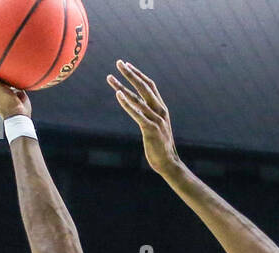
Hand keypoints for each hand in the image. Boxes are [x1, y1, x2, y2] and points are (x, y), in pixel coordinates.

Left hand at [107, 62, 179, 176]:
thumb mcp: (156, 128)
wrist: (168, 164)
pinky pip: (137, 113)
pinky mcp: (151, 129)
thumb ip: (148, 116)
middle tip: (118, 62)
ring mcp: (156, 120)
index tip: (127, 65)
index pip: (150, 86)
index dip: (138, 74)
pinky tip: (118, 95)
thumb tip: (138, 110)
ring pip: (137, 99)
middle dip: (130, 74)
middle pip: (144, 87)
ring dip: (122, 86)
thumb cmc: (160, 148)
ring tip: (110, 77)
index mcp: (162, 109)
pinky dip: (127, 104)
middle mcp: (160, 111)